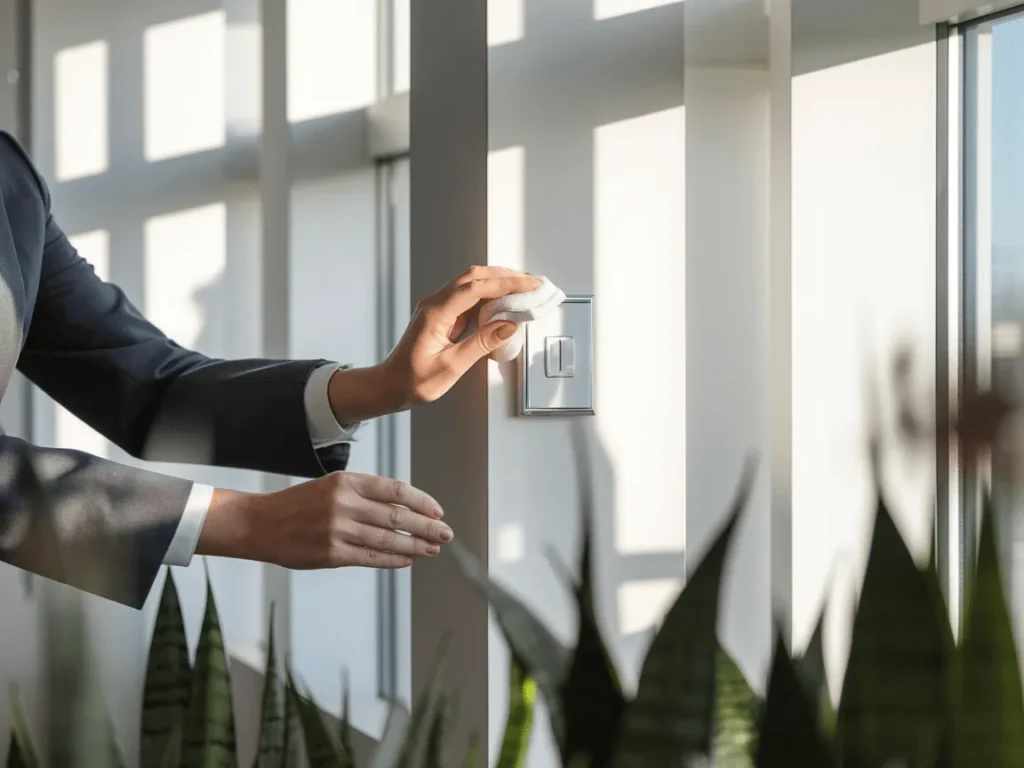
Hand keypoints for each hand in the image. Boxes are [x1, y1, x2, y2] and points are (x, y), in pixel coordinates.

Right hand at [196, 472, 452, 568]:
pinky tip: (408, 560)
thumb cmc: (299, 505)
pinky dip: (393, 559)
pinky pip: (371, 557)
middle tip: (446, 534)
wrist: (260, 524)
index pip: (396, 491)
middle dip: (427, 527)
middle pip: (398, 516)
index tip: (438, 512)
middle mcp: (345, 503)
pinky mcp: (332, 553)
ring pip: (388, 539)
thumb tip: (404, 508)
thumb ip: (365, 494)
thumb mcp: (332, 485)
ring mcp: (338, 529)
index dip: (422, 502)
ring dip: (415, 546)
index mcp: (347, 481)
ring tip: (433, 549)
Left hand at [327, 266, 539, 422]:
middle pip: (474, 277)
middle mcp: (435, 304)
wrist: (389, 386)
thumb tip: (507, 326)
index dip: (505, 283)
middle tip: (532, 283)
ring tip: (524, 290)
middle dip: (505, 276)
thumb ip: (480, 344)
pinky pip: (469, 298)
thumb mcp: (450, 367)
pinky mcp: (443, 316)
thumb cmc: (411, 381)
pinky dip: (490, 297)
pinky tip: (504, 303)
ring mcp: (438, 308)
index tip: (528, 284)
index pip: (475, 287)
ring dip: (498, 283)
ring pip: (472, 284)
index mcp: (435, 313)